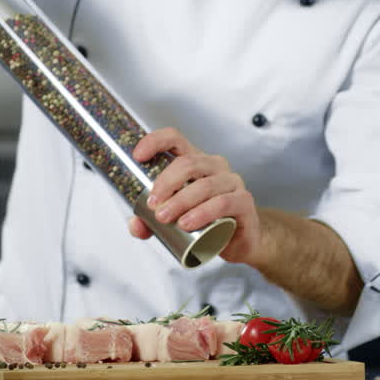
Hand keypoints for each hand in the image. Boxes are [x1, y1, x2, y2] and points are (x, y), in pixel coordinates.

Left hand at [127, 127, 261, 263]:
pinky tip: (188, 223)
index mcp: (195, 162)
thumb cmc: (206, 221)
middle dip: (166, 183)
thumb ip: (150, 223)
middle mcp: (214, 166)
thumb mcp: (173, 220)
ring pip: (204, 185)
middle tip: (152, 205)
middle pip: (187, 163)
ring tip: (165, 218)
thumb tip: (136, 224)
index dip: (156, 141)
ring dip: (181, 201)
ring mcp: (231, 182)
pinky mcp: (243, 201)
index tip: (138, 156)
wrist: (238, 241)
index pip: (175, 139)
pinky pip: (222, 202)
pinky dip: (203, 212)